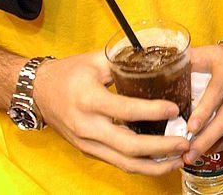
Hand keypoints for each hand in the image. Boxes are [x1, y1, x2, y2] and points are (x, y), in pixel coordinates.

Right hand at [32, 51, 188, 174]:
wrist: (38, 91)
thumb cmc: (68, 73)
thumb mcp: (95, 60)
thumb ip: (124, 61)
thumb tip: (156, 58)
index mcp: (89, 100)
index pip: (125, 110)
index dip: (152, 111)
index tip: (175, 109)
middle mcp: (87, 127)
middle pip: (128, 147)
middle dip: (160, 148)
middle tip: (185, 142)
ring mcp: (87, 143)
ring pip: (124, 163)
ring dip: (153, 165)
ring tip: (178, 159)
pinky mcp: (89, 151)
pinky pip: (117, 162)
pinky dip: (140, 164)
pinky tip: (159, 160)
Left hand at [183, 43, 222, 164]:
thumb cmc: (216, 59)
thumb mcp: (200, 54)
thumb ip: (181, 65)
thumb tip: (155, 78)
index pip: (216, 92)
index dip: (204, 111)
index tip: (191, 128)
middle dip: (206, 138)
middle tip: (188, 152)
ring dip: (211, 144)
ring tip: (192, 156)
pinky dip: (221, 144)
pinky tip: (207, 149)